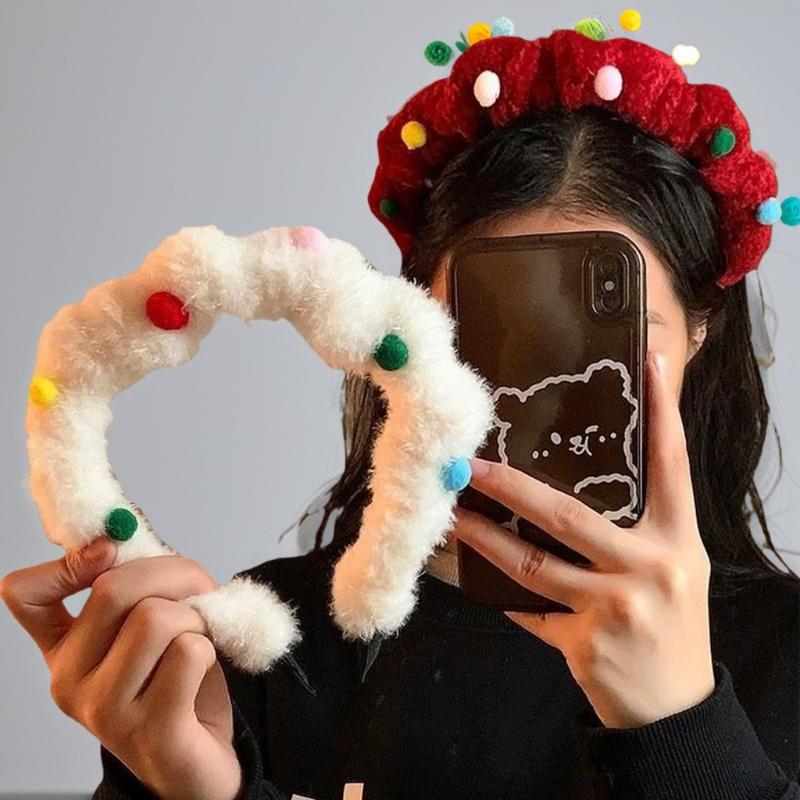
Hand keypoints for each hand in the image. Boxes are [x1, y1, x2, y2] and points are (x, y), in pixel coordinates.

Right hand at [1, 542, 243, 799]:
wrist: (198, 762)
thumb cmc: (179, 684)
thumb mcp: (151, 625)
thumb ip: (138, 585)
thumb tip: (127, 533)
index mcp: (65, 649)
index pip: (24, 594)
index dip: (67, 561)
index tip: (111, 551)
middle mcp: (69, 681)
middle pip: (115, 589)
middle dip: (175, 573)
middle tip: (200, 587)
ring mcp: (105, 710)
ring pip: (157, 618)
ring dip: (196, 617)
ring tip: (200, 639)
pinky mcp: (150, 730)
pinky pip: (189, 653)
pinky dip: (211, 648)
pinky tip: (203, 672)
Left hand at [452, 350, 715, 728]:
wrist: (674, 710)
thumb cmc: (672, 626)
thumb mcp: (673, 568)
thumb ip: (638, 530)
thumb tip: (581, 483)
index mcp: (677, 540)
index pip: (671, 465)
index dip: (662, 414)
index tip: (650, 366)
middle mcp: (649, 567)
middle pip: (568, 515)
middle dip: (510, 487)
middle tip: (469, 464)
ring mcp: (614, 607)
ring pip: (531, 563)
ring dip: (484, 538)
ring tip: (453, 515)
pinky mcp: (582, 642)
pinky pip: (527, 608)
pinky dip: (500, 592)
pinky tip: (474, 575)